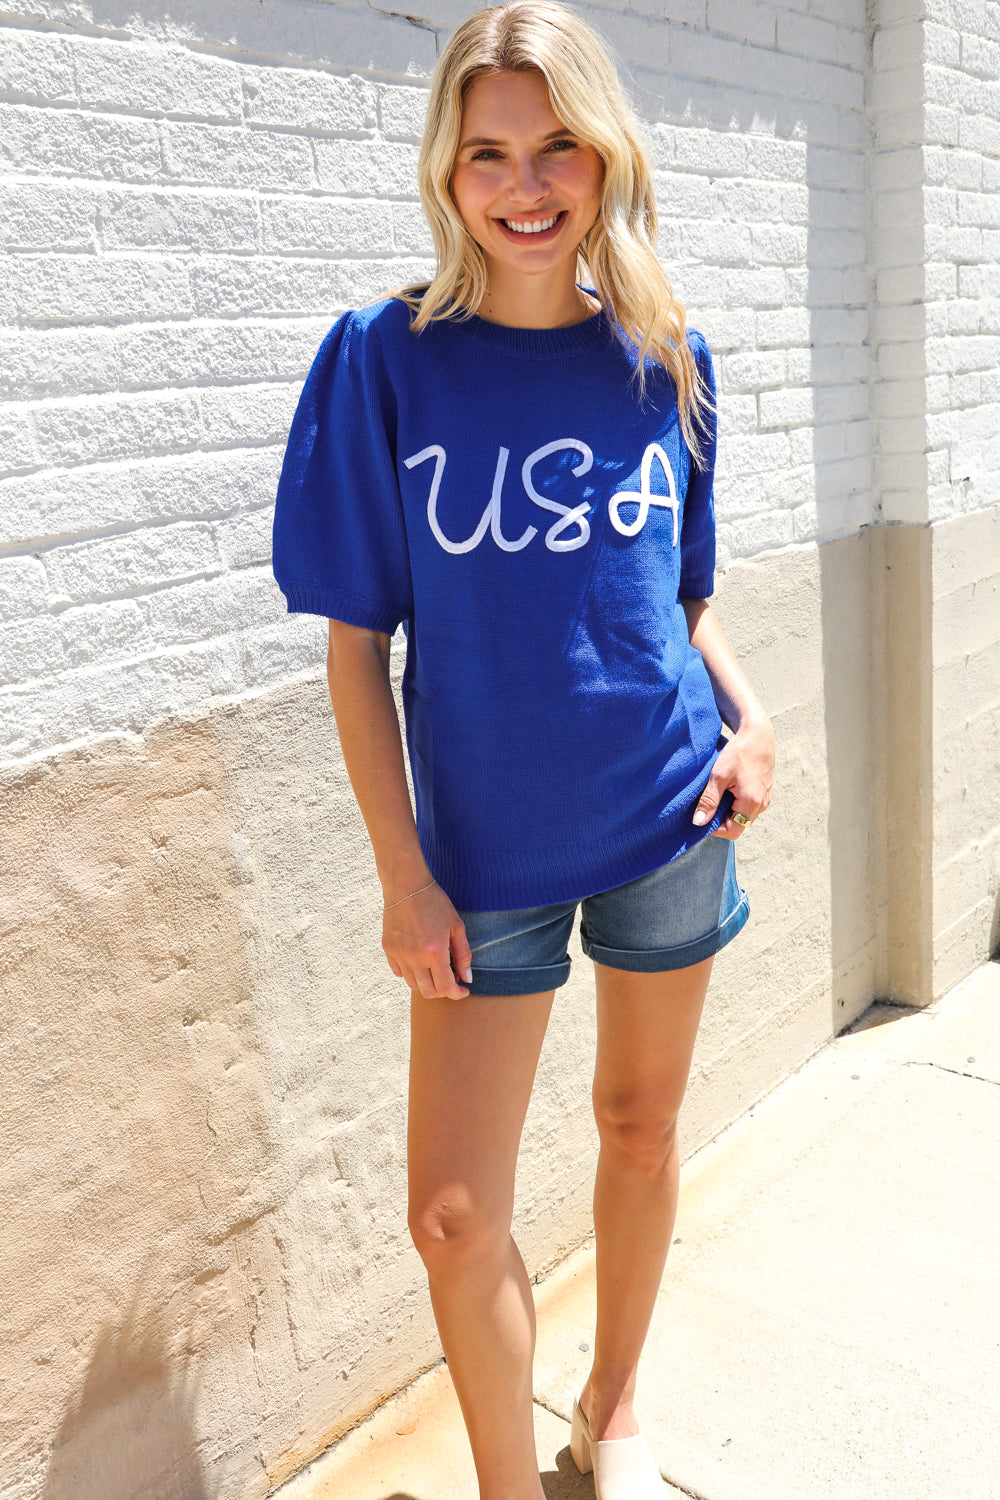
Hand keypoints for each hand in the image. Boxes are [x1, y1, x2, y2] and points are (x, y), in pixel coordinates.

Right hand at [382, 880, 472, 998]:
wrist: (407, 886)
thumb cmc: (435, 903)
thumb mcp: (457, 926)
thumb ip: (463, 955)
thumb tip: (466, 978)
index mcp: (434, 952)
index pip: (446, 988)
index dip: (457, 994)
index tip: (463, 989)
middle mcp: (414, 958)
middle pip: (429, 992)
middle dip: (443, 991)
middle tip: (451, 980)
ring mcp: (399, 955)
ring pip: (413, 985)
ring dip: (427, 983)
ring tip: (435, 969)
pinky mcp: (388, 950)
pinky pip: (399, 972)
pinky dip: (411, 973)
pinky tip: (420, 961)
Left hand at [692, 711, 774, 840]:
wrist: (758, 734)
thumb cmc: (739, 752)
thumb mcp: (719, 776)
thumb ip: (709, 801)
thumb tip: (698, 822)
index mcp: (751, 803)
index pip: (733, 831)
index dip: (715, 829)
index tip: (702, 816)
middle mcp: (762, 805)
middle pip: (738, 825)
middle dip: (721, 820)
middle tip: (707, 804)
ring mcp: (765, 799)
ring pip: (744, 816)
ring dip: (729, 811)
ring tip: (716, 795)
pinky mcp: (765, 792)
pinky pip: (749, 806)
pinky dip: (736, 803)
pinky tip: (727, 789)